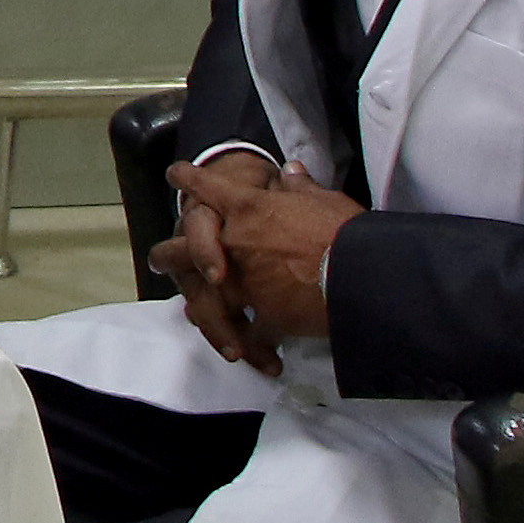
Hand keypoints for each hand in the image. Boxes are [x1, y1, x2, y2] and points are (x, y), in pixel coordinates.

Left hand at [159, 157, 356, 369]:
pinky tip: (243, 352)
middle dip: (169, 254)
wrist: (364, 273)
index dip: (189, 178)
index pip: (209, 186)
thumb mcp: (324, 200)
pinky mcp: (263, 316)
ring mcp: (244, 282)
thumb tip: (289, 171)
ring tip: (190, 313)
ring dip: (197, 306)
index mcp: (250, 208)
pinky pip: (247, 333)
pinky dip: (247, 343)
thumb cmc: (346, 231)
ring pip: (204, 296)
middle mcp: (236, 243)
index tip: (175, 173)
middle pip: (186, 246)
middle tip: (159, 259)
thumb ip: (300, 187)